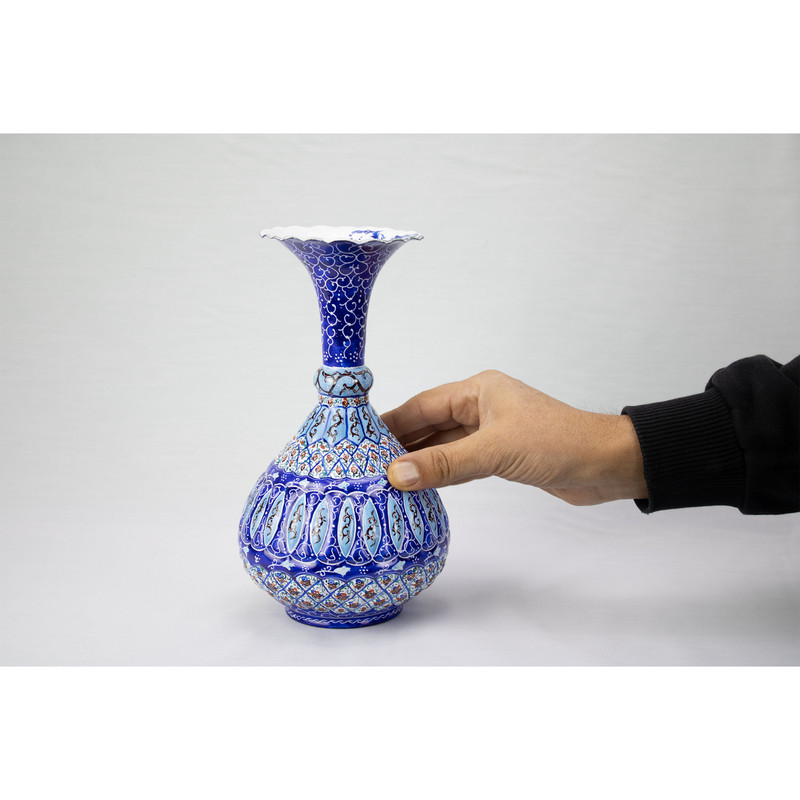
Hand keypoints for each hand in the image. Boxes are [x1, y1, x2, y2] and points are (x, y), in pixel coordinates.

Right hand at [382, 370, 647, 505]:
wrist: (606, 465)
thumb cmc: (557, 444)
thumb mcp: (495, 451)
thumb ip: (444, 463)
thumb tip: (394, 475)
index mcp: (478, 391)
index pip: (421, 405)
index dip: (390, 422)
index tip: (356, 439)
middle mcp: (480, 407)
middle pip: (429, 424)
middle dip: (399, 444)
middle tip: (363, 465)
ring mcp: (490, 432)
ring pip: (443, 445)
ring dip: (418, 460)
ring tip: (383, 478)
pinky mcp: (500, 455)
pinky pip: (460, 462)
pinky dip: (440, 473)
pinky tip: (419, 485)